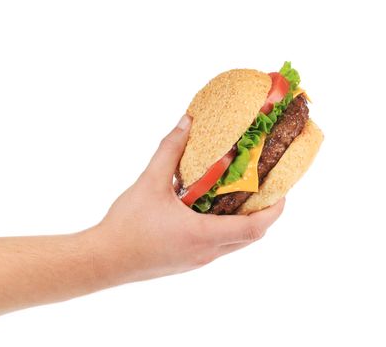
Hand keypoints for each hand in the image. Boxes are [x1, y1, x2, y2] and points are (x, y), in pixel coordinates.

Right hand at [88, 114, 284, 284]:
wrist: (102, 261)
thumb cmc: (126, 225)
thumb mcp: (150, 182)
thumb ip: (170, 150)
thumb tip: (186, 122)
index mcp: (203, 234)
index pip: (255, 228)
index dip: (274, 210)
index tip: (283, 192)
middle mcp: (206, 252)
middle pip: (250, 237)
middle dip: (264, 214)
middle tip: (265, 189)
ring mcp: (197, 261)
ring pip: (234, 243)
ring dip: (244, 222)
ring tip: (241, 195)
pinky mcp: (186, 263)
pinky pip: (217, 246)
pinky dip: (224, 228)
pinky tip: (209, 209)